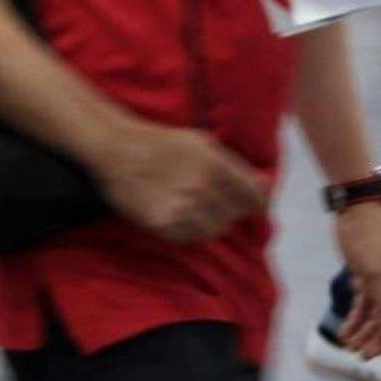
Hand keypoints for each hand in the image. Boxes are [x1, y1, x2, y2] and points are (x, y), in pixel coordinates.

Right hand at [91, 121, 267, 242]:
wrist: (116, 150)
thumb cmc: (160, 142)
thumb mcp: (201, 142)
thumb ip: (234, 165)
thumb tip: (264, 185)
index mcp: (214, 164)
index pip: (252, 196)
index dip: (258, 203)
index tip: (255, 206)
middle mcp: (201, 187)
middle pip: (234, 214)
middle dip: (230, 209)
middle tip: (216, 202)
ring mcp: (182, 208)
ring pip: (216, 229)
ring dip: (212, 221)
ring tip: (198, 210)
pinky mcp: (163, 224)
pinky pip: (191, 238)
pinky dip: (192, 231)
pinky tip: (182, 216)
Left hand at [332, 202, 380, 359]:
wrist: (353, 211)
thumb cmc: (371, 239)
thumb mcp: (378, 273)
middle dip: (379, 340)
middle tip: (363, 357)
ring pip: (376, 316)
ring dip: (365, 333)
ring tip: (351, 348)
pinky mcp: (366, 280)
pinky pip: (363, 306)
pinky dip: (355, 320)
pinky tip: (345, 332)